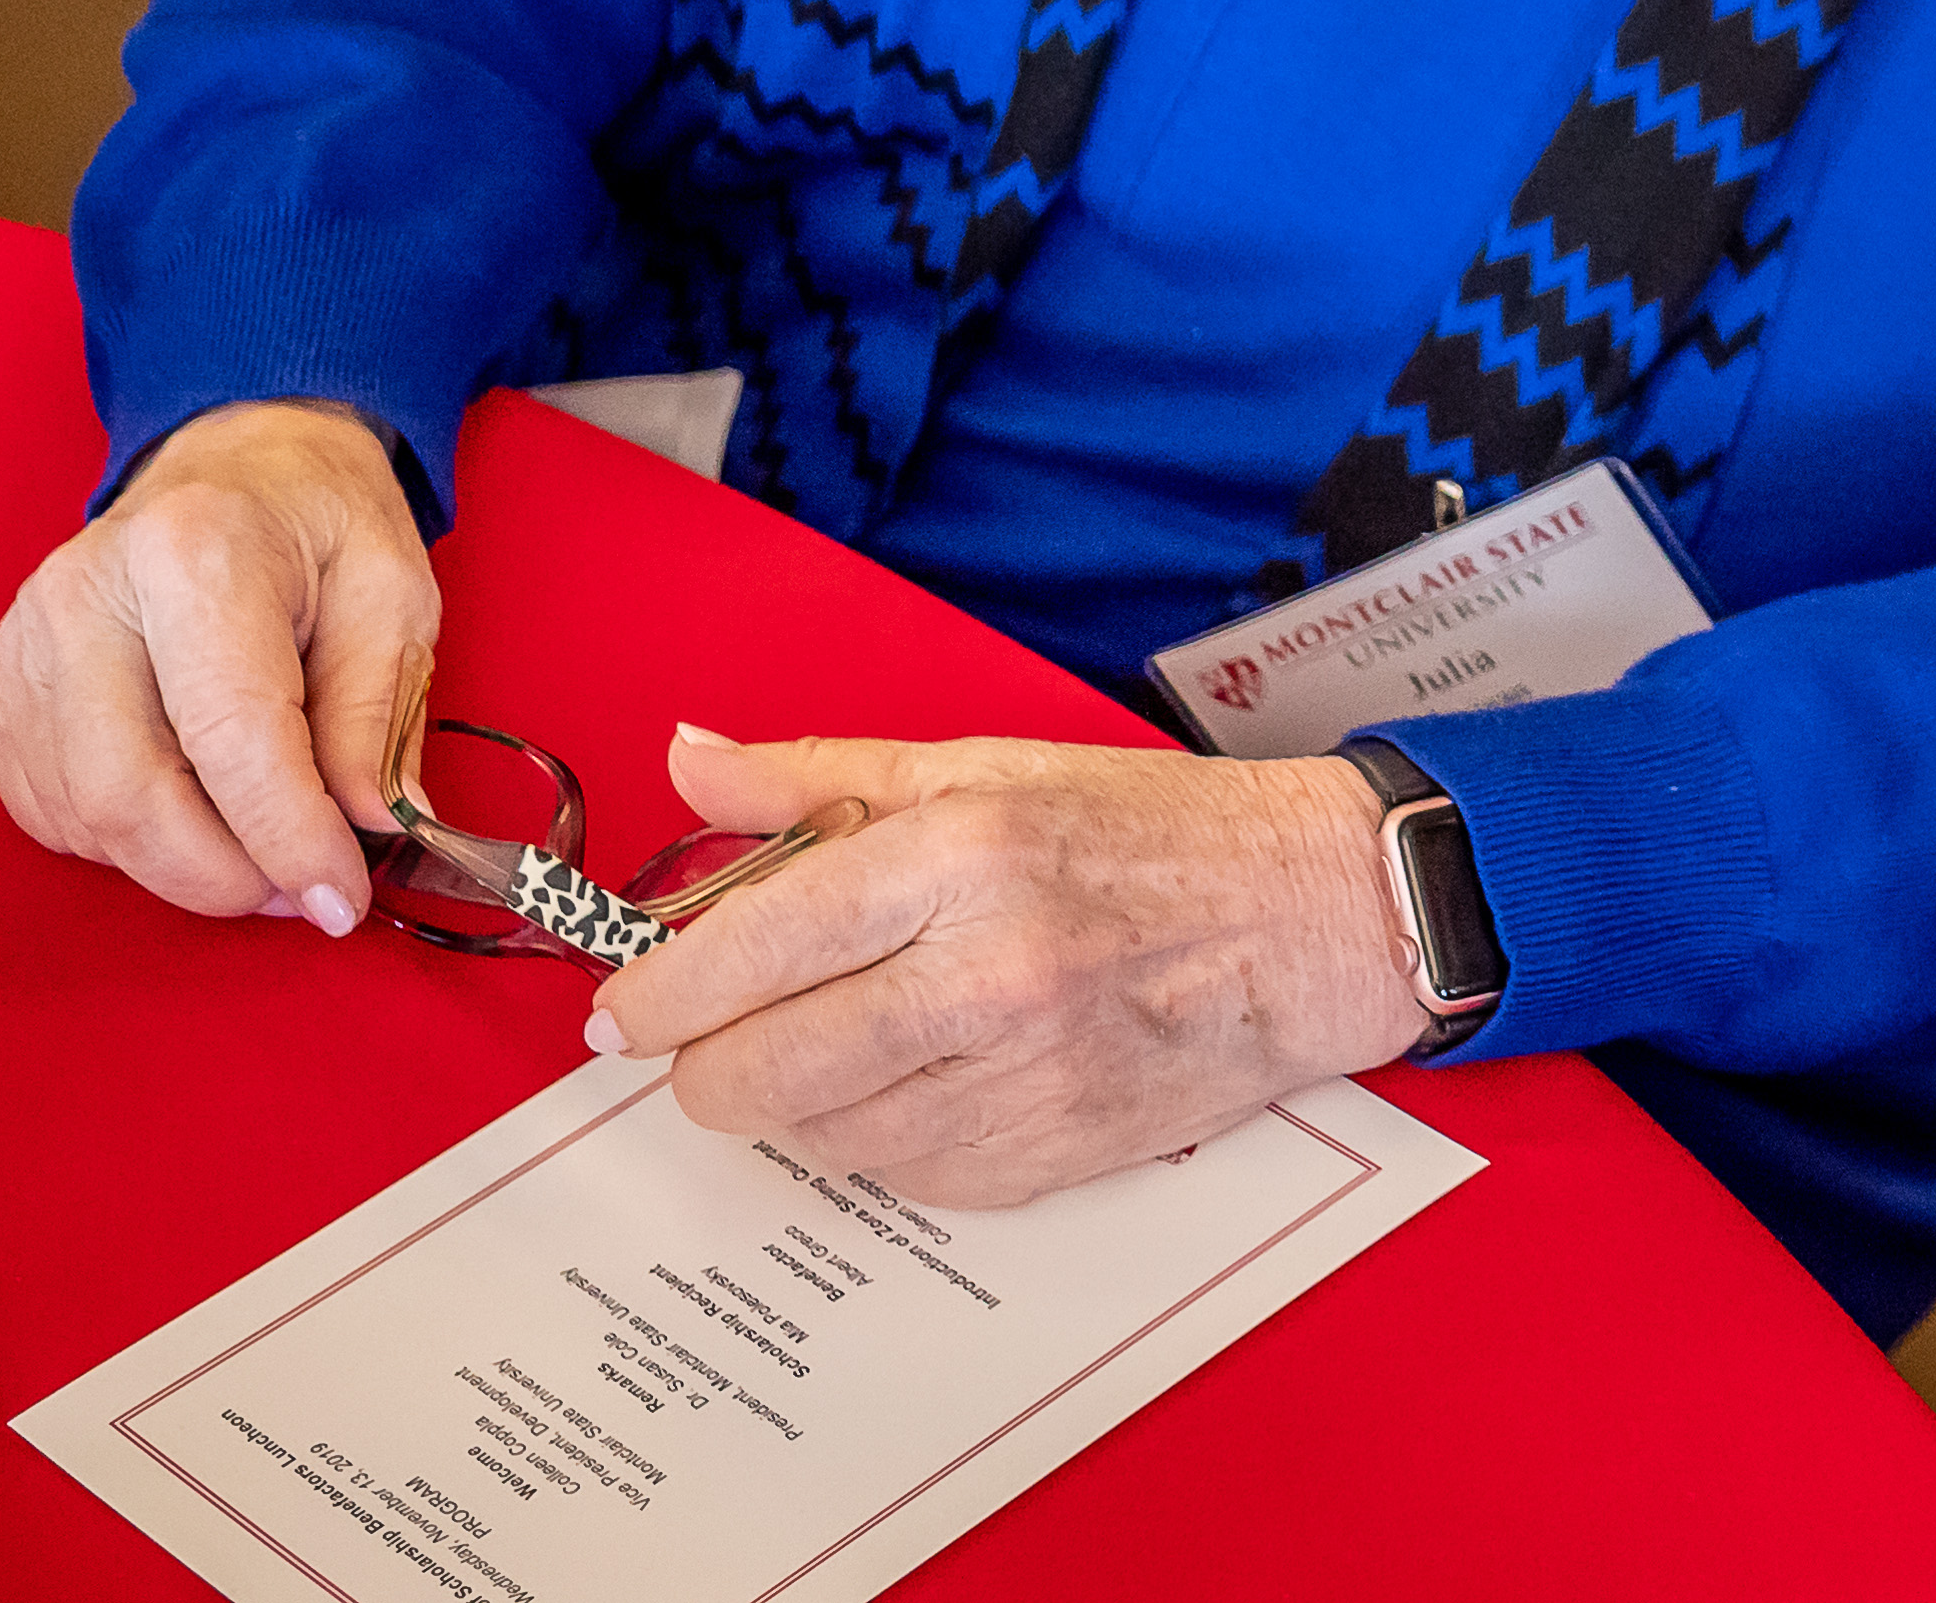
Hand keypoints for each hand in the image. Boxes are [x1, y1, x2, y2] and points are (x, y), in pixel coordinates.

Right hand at [0, 398, 437, 933]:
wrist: (232, 467)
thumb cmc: (317, 526)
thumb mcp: (393, 595)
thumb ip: (375, 715)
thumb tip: (368, 830)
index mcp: (192, 551)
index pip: (229, 734)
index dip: (285, 836)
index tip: (338, 899)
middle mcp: (83, 596)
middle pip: (130, 795)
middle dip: (224, 873)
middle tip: (300, 889)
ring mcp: (23, 645)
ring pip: (85, 820)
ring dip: (182, 865)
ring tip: (261, 841)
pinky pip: (52, 812)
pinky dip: (129, 843)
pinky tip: (192, 805)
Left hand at [583, 728, 1426, 1208]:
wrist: (1314, 922)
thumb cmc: (1158, 835)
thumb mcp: (989, 767)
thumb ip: (821, 775)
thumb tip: (689, 760)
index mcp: (962, 857)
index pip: (750, 949)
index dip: (657, 993)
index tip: (621, 1009)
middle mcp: (984, 976)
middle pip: (755, 1073)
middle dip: (707, 1064)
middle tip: (718, 1035)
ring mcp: (1015, 1081)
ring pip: (815, 1135)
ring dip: (801, 1096)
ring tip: (856, 1032)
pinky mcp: (1040, 1161)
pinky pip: (895, 1175)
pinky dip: (882, 1133)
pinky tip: (927, 1072)